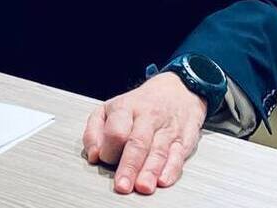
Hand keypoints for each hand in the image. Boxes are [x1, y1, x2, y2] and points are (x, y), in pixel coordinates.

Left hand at [82, 73, 206, 194]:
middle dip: (129, 166)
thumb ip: (94, 131)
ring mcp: (167, 129)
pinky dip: (171, 170)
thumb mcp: (110, 108)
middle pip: (137, 143)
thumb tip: (93, 155)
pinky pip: (178, 156)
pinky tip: (163, 180)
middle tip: (122, 186)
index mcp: (126, 108)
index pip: (115, 130)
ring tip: (143, 187)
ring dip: (150, 171)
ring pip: (158, 151)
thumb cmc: (139, 104)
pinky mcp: (183, 140)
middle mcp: (147, 118)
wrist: (177, 90)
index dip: (109, 149)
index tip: (105, 160)